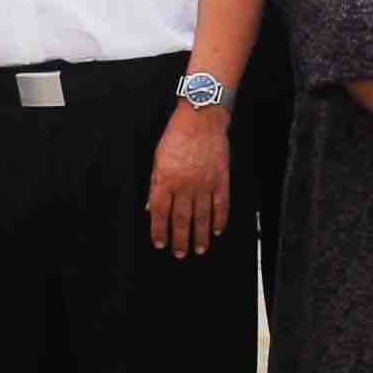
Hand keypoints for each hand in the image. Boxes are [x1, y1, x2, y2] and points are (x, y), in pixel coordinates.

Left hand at [147, 104, 233, 256]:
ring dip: (200, 236)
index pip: (160, 212)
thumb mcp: (158, 158)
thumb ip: (156, 184)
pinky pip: (220, 205)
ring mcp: (204, 183)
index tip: (160, 243)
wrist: (202, 119)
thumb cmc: (177, 135)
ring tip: (199, 249)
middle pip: (181, 219)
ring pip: (202, 217)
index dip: (159, 230)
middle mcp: (185, 185)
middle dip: (180, 240)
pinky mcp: (221, 179)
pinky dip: (220, 220)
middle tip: (180, 254)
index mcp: (165, 179)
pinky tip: (217, 230)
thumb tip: (152, 207)